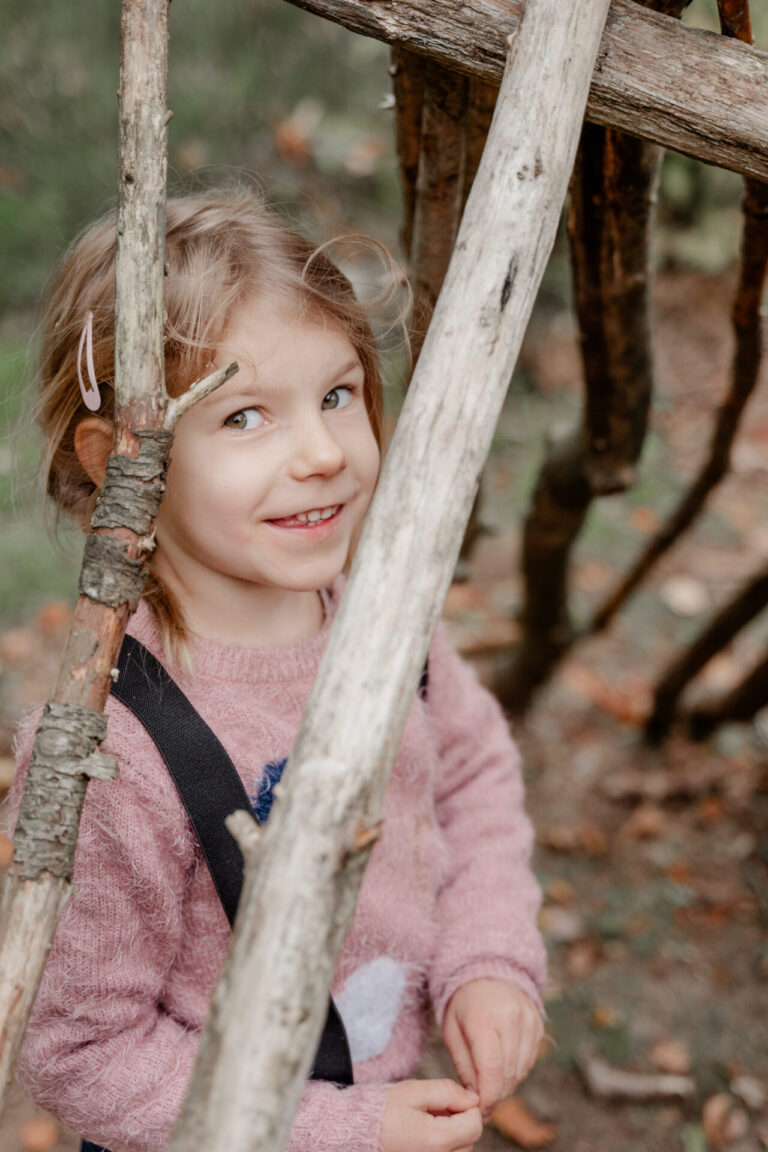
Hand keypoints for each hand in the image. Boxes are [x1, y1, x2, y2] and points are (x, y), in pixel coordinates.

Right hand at [379, 1078, 482, 1151]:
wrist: (358, 1131)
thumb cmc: (382, 1110)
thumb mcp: (414, 1091)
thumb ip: (448, 1092)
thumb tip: (473, 1098)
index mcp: (436, 1140)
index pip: (474, 1124)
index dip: (468, 1105)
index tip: (450, 1097)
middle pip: (470, 1139)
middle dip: (461, 1119)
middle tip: (436, 1107)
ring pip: (461, 1150)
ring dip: (454, 1133)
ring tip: (429, 1119)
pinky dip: (444, 1144)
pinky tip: (427, 1132)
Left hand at [442, 980, 543, 1118]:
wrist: (486, 972)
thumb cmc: (464, 1005)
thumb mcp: (452, 1031)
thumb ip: (464, 1065)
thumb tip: (476, 1097)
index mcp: (484, 1018)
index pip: (492, 1069)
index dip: (488, 1097)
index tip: (480, 1112)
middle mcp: (511, 1018)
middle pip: (508, 1073)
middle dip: (496, 1096)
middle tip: (483, 1107)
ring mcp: (528, 1020)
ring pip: (521, 1070)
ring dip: (506, 1086)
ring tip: (490, 1087)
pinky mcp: (538, 1025)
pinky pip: (530, 1060)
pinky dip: (516, 1072)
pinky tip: (502, 1070)